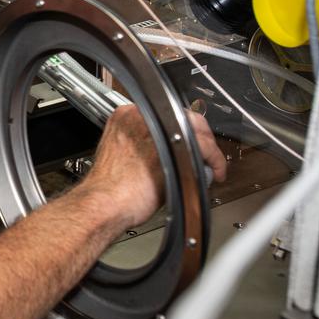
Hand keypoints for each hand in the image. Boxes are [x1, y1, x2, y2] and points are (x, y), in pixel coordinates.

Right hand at [80, 106, 226, 230]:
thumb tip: (169, 156)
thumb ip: (144, 149)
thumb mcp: (122, 157)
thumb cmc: (109, 190)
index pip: (164, 115)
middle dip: (200, 138)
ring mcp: (160, 129)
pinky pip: (204, 147)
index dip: (182, 132)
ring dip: (208, 150)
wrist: (103, 203)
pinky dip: (214, 161)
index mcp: (125, 117)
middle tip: (206, 157)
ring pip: (197, 130)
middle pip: (184, 117)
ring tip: (208, 168)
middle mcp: (142, 117)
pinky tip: (211, 174)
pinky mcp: (176, 144)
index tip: (188, 145)